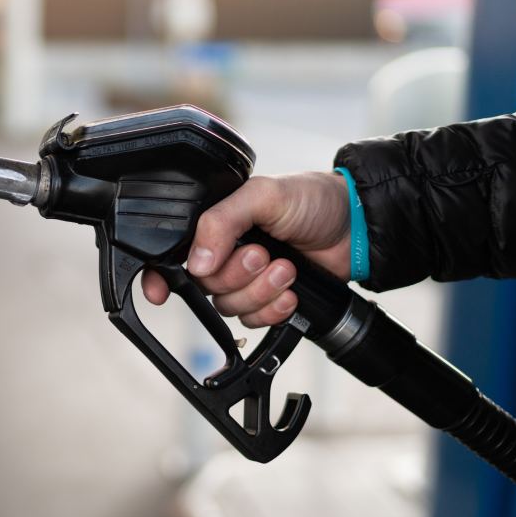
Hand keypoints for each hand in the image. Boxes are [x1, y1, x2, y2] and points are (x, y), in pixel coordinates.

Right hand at [141, 171, 350, 326]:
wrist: (356, 227)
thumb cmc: (312, 200)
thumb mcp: (263, 195)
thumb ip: (222, 221)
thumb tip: (198, 261)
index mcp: (214, 224)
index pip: (173, 253)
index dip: (160, 276)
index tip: (161, 293)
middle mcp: (225, 253)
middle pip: (205, 286)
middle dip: (237, 275)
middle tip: (263, 254)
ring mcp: (247, 279)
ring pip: (229, 307)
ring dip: (260, 292)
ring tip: (287, 268)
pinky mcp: (268, 300)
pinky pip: (254, 321)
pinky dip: (273, 310)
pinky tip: (291, 291)